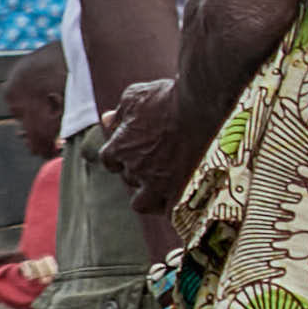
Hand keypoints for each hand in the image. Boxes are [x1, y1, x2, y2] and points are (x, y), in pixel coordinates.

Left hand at [87, 74, 203, 220]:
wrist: (199, 106)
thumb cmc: (166, 97)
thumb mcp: (136, 96)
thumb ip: (120, 111)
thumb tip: (108, 120)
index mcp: (119, 148)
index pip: (109, 160)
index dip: (119, 156)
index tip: (133, 150)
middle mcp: (134, 169)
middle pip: (128, 179)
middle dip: (138, 171)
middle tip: (157, 160)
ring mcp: (157, 182)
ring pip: (142, 203)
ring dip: (147, 196)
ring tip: (161, 187)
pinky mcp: (179, 189)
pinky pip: (170, 212)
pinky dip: (170, 210)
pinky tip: (178, 201)